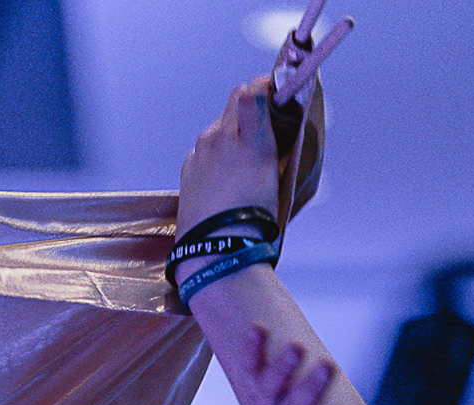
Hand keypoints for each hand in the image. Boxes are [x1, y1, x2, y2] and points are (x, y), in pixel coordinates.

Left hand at [176, 76, 279, 264]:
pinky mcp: (189, 167)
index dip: (268, 85)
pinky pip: (206, 146)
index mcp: (249, 140)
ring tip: (248, 154)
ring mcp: (200, 151)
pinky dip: (218, 149)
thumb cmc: (256, 223)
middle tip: (270, 118)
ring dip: (235, 128)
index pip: (253, 90)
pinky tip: (227, 173)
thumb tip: (284, 129)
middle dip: (253, 102)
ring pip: (220, 125)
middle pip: (235, 100)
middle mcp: (219, 138)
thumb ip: (282, 146)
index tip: (280, 91)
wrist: (216, 251)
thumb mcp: (281, 181)